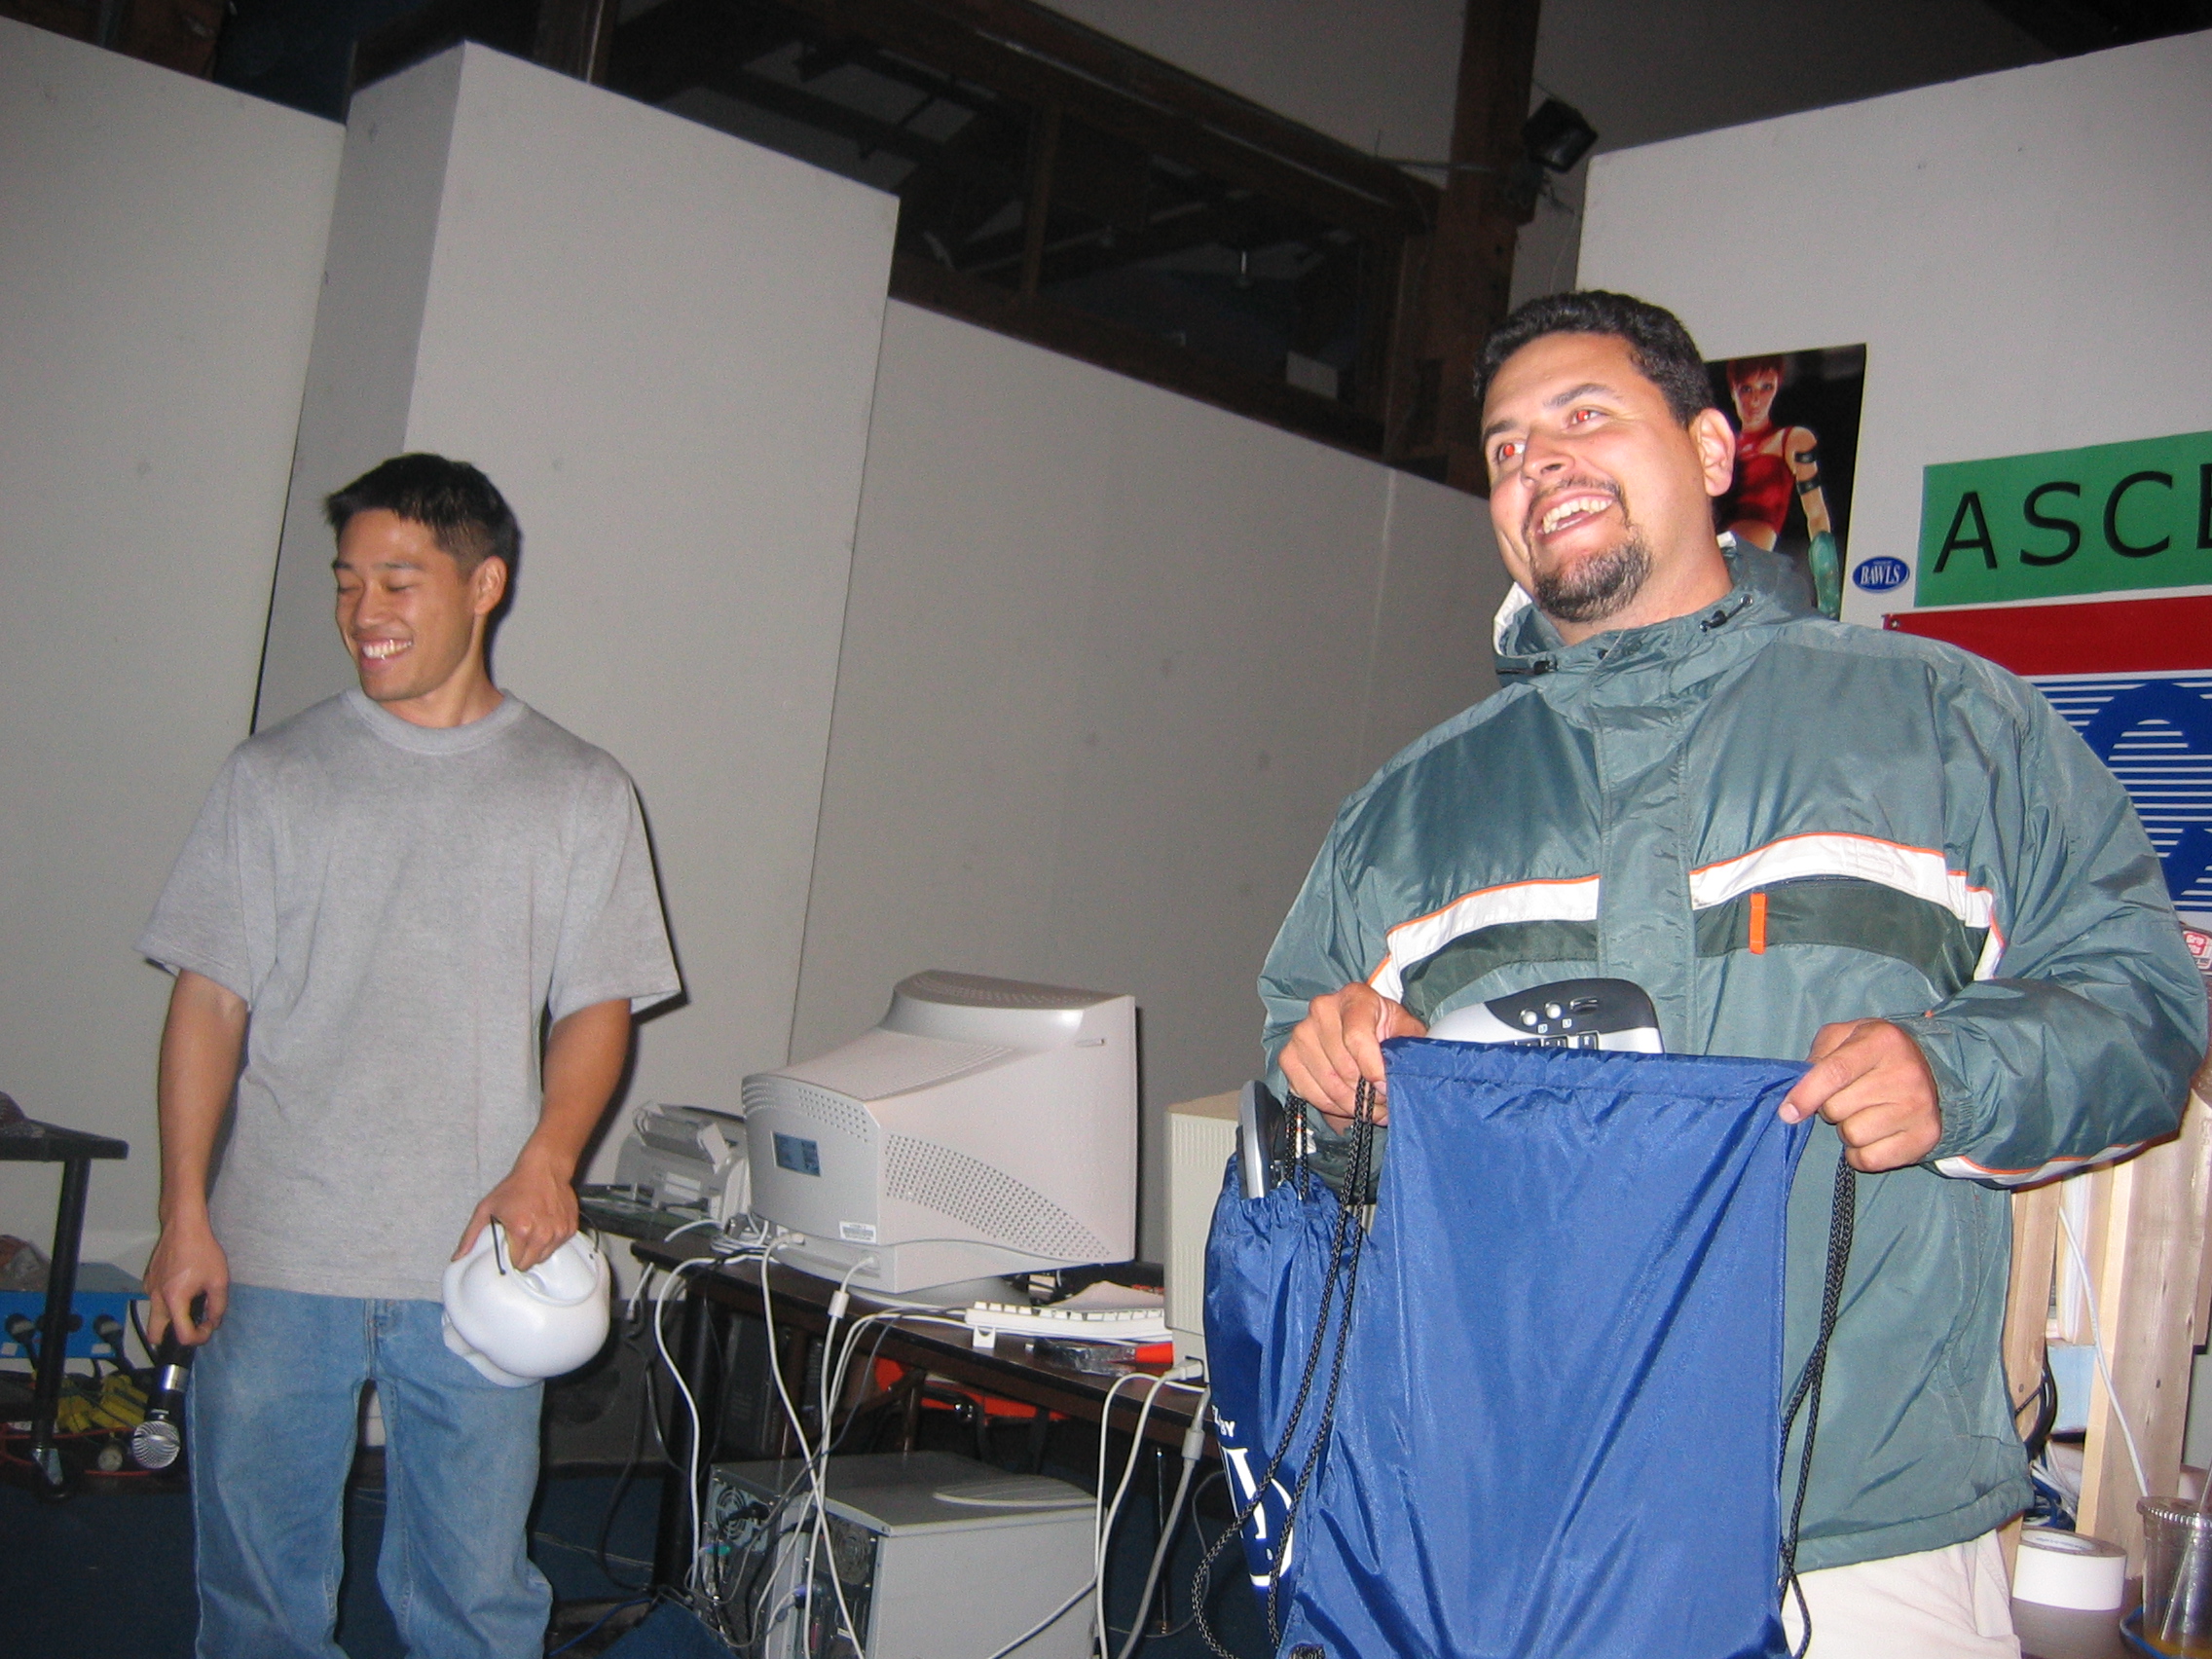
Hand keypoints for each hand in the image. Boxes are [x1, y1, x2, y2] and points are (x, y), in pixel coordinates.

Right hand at [143, 1216, 227, 1345]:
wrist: (183, 1225)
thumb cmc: (203, 1250)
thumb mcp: (219, 1280)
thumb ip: (218, 1306)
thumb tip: (213, 1322)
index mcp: (173, 1300)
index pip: (182, 1335)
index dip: (199, 1338)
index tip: (208, 1326)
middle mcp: (155, 1297)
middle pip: (156, 1334)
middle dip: (173, 1336)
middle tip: (193, 1324)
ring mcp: (148, 1288)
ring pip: (155, 1316)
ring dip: (172, 1316)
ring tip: (193, 1300)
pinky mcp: (148, 1279)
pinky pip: (155, 1299)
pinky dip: (168, 1302)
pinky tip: (185, 1286)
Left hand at [456, 1145, 577, 1271]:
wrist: (544, 1169)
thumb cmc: (516, 1186)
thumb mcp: (486, 1208)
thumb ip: (471, 1235)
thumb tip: (459, 1256)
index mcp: (521, 1231)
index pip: (516, 1263)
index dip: (510, 1257)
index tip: (509, 1247)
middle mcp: (543, 1234)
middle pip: (531, 1263)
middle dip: (523, 1255)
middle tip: (519, 1238)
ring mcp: (558, 1232)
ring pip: (546, 1256)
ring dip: (538, 1248)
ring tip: (532, 1229)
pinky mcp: (569, 1228)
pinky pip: (558, 1245)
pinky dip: (551, 1239)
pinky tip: (544, 1225)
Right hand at [1279, 982, 1426, 1127]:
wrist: (1359, 1030)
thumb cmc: (1384, 1029)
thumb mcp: (1405, 1030)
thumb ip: (1407, 1046)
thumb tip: (1397, 1076)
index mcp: (1355, 997)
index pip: (1357, 1037)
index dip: (1373, 1068)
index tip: (1385, 1087)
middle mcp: (1322, 1009)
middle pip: (1343, 1066)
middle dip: (1367, 1094)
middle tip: (1383, 1102)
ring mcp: (1301, 1033)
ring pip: (1327, 1083)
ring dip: (1352, 1104)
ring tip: (1369, 1107)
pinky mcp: (1288, 1055)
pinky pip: (1308, 1092)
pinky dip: (1330, 1105)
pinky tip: (1347, 1104)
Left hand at [1779, 1019, 1942, 1171]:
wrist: (1931, 1069)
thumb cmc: (1875, 1052)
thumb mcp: (1845, 1035)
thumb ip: (1819, 1054)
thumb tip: (1798, 1090)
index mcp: (1882, 1041)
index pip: (1835, 1072)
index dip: (1806, 1095)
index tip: (1788, 1112)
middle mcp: (1905, 1074)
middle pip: (1837, 1108)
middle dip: (1829, 1108)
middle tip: (1846, 1098)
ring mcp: (1919, 1108)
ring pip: (1852, 1136)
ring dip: (1846, 1130)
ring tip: (1862, 1114)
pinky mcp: (1925, 1137)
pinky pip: (1870, 1160)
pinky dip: (1860, 1154)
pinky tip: (1871, 1135)